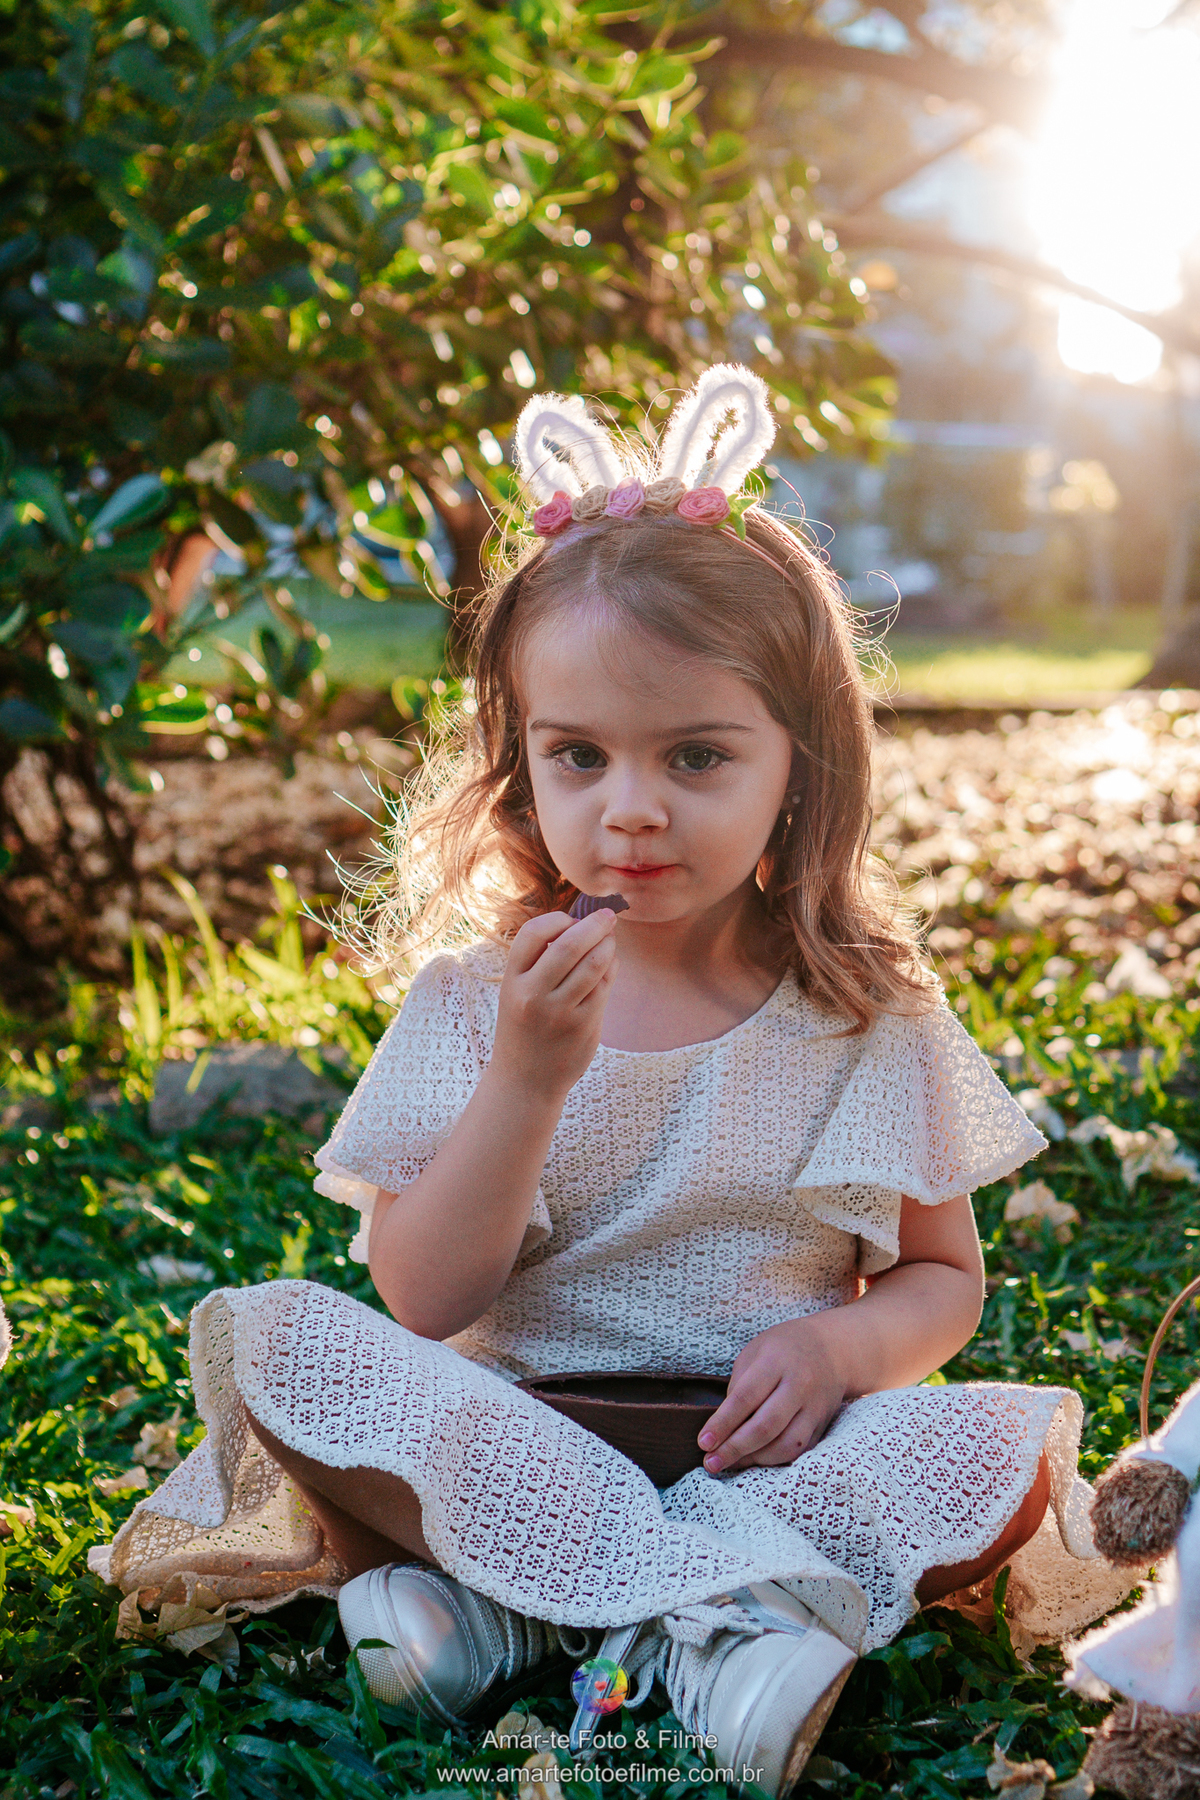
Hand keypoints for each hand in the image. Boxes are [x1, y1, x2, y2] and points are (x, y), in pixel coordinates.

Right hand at [490, 909, 617, 1100]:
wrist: (525, 1081)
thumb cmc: (525, 1028)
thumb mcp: (518, 992)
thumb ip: (541, 961)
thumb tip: (583, 923)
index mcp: (512, 981)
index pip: (533, 933)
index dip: (557, 920)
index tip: (571, 920)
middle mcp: (533, 994)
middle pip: (569, 944)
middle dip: (594, 924)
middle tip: (608, 915)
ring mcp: (559, 1012)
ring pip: (593, 964)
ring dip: (607, 945)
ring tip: (610, 941)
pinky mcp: (583, 1026)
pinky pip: (604, 987)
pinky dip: (610, 969)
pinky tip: (609, 966)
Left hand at [697, 1319, 847, 1472]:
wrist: (833, 1349)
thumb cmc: (783, 1348)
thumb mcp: (755, 1352)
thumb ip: (739, 1385)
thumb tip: (723, 1426)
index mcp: (776, 1361)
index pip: (745, 1398)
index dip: (722, 1423)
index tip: (703, 1442)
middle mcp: (799, 1385)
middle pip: (766, 1426)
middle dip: (735, 1448)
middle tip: (711, 1463)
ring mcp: (815, 1407)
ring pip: (787, 1444)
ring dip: (755, 1460)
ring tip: (731, 1463)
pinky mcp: (823, 1424)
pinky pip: (800, 1450)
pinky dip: (776, 1459)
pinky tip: (756, 1459)